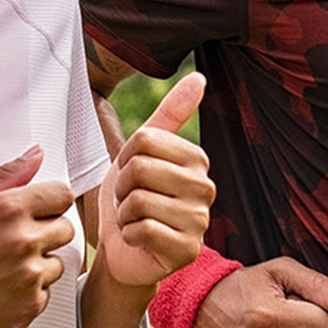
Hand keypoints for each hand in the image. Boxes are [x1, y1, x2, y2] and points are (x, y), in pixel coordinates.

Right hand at [0, 147, 76, 327]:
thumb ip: (7, 175)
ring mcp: (29, 275)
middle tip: (16, 240)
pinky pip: (46, 293)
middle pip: (66, 228)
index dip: (50, 202)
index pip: (63, 195)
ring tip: (5, 266)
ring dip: (39, 263)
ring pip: (58, 262)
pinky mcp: (29, 305)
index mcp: (9, 208)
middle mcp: (24, 240)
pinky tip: (3, 287)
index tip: (38, 211)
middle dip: (46, 232)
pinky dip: (29, 292)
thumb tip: (36, 155)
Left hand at [97, 72, 212, 288]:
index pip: (143, 140)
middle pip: (139, 168)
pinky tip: (139, 239)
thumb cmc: (131, 198)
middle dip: (122, 188)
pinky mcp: (187, 250)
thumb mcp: (142, 151)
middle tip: (130, 201)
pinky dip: (129, 235)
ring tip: (134, 220)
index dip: (124, 159)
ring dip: (124, 214)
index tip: (132, 176)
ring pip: (138, 200)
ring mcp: (199, 221)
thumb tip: (199, 77)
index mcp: (197, 158)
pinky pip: (142, 229)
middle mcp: (206, 188)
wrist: (122, 250)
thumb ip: (170, 114)